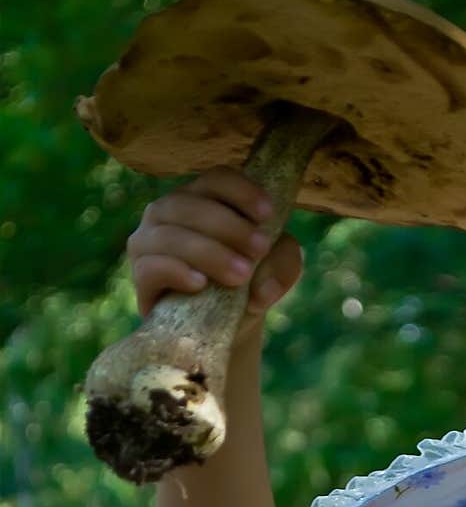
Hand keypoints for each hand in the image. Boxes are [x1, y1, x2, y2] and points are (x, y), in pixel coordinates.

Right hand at [127, 167, 303, 324]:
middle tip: (258, 250)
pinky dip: (176, 272)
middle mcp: (170, 211)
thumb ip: (284, 263)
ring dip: (209, 253)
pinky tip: (200, 284)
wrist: (219, 327)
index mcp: (203, 198)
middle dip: (229, 227)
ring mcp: (149, 241)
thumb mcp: (275, 271)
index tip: (267, 214)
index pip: (216, 179)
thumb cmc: (246, 285)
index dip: (241, 192)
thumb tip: (264, 286)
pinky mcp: (141, 275)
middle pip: (192, 204)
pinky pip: (151, 267)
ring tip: (241, 276)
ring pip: (171, 235)